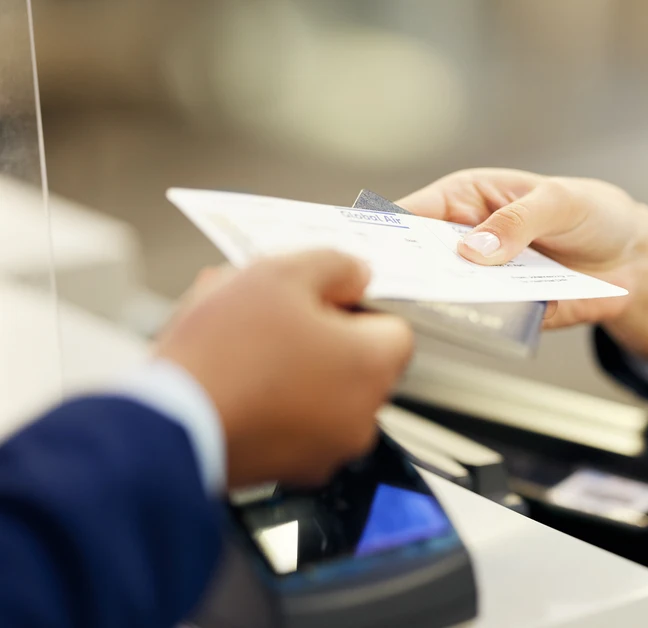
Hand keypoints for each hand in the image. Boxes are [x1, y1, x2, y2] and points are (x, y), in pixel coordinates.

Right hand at [155, 251, 414, 488]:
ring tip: (237, 345)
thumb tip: (357, 274)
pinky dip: (271, 403)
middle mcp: (363, 416)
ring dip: (291, 368)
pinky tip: (231, 381)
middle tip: (269, 317)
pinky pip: (292, 424)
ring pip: (321, 392)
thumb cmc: (223, 354)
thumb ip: (335, 265)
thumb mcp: (280, 274)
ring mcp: (328, 450)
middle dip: (318, 336)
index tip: (318, 299)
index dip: (355, 306)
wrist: (164, 428)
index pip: (393, 327)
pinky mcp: (289, 471)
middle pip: (355, 361)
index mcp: (373, 366)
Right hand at [399, 169, 647, 360]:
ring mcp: (487, 280)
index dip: (384, 231)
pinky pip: (491, 322)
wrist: (636, 256)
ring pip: (450, 297)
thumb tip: (475, 249)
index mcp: (467, 199)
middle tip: (390, 285)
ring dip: (441, 305)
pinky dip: (484, 325)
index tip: (365, 250)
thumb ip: (518, 222)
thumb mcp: (559, 202)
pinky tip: (479, 323)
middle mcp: (469, 241)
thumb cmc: (593, 212)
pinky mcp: (511, 312)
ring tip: (428, 307)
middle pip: (420, 262)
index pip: (412, 214)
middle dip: (405, 274)